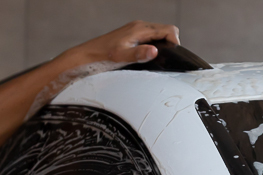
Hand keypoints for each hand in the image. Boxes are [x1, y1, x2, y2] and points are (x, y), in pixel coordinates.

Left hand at [59, 21, 180, 67]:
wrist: (87, 55)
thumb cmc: (102, 56)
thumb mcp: (121, 57)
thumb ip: (139, 54)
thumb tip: (154, 51)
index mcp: (140, 29)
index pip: (168, 30)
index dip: (175, 42)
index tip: (174, 55)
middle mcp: (139, 26)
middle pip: (165, 30)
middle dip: (171, 43)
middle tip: (168, 59)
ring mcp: (135, 30)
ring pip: (158, 33)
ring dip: (163, 44)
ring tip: (160, 58)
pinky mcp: (132, 35)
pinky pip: (150, 36)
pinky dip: (155, 44)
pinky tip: (149, 55)